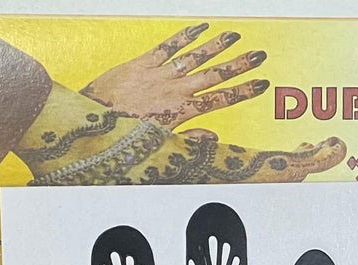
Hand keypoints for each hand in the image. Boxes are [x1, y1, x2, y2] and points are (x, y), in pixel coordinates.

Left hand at [82, 24, 268, 129]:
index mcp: (181, 111)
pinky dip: (186, 36)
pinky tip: (201, 28)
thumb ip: (190, 137)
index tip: (261, 84)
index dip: (243, 91)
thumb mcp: (161, 143)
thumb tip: (214, 137)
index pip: (220, 100)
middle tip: (258, 55)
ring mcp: (160, 74)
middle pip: (214, 75)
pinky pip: (169, 46)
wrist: (96, 118)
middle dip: (239, 65)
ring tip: (234, 37)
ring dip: (216, 46)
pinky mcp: (144, 62)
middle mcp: (175, 89)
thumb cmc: (127, 134)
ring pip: (195, 57)